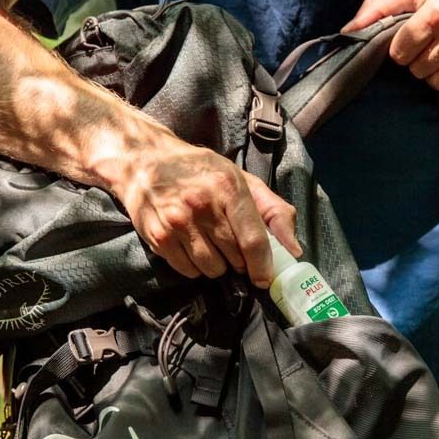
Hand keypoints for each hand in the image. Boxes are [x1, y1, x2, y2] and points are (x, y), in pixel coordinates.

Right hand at [111, 128, 301, 286]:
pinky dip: (195, 267)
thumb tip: (294, 250)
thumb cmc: (200, 171)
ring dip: (217, 265)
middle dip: (240, 261)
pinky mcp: (159, 237)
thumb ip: (274, 211)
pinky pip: (188, 271)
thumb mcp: (241, 180)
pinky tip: (192, 246)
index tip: (264, 277)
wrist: (144, 160)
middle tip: (233, 248)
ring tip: (211, 244)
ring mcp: (178, 223)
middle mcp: (203, 205)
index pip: (252, 240)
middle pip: (233, 258)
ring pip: (211, 269)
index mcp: (229, 188)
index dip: (262, 266)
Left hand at [342, 0, 438, 101]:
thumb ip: (379, 7)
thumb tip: (348, 31)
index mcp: (435, 12)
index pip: (400, 52)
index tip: (411, 38)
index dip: (401, 48)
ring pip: (438, 84)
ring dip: (436, 73)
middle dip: (419, 59)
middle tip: (432, 42)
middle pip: (418, 70)